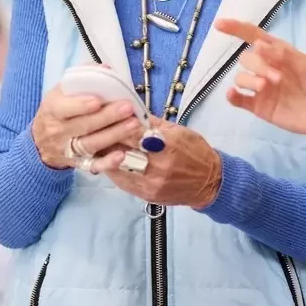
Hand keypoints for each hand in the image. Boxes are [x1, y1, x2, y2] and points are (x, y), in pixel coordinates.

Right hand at [31, 79, 141, 171]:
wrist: (42, 141)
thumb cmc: (59, 110)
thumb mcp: (62, 92)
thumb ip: (82, 79)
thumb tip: (105, 68)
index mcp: (53, 109)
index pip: (63, 108)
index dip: (80, 105)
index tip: (98, 101)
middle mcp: (59, 131)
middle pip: (83, 126)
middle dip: (107, 117)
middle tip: (127, 108)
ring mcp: (69, 150)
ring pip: (91, 144)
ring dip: (114, 135)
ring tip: (134, 124)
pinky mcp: (79, 163)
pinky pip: (93, 166)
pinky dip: (107, 163)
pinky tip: (121, 156)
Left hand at [101, 118, 222, 208]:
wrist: (209, 182)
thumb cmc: (196, 152)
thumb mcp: (179, 131)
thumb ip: (154, 123)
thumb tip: (131, 111)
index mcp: (168, 144)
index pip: (133, 133)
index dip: (117, 125)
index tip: (106, 118)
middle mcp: (158, 165)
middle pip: (122, 151)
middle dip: (108, 140)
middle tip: (96, 131)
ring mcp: (151, 183)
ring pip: (118, 168)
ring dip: (106, 156)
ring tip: (98, 146)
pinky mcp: (147, 195)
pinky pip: (123, 182)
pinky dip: (113, 171)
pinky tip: (108, 162)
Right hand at [214, 18, 305, 142]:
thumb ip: (283, 55)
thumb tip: (257, 43)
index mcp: (280, 54)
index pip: (254, 37)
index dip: (237, 29)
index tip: (219, 25)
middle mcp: (268, 68)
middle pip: (247, 58)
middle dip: (258, 64)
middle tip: (277, 78)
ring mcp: (263, 89)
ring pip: (241, 77)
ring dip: (250, 79)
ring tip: (267, 87)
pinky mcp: (260, 107)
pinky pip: (239, 99)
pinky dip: (232, 95)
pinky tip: (233, 93)